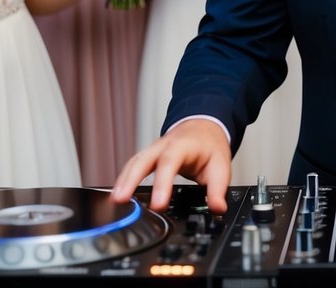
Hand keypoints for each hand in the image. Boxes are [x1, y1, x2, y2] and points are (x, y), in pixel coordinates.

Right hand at [111, 119, 231, 213]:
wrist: (204, 127)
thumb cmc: (210, 146)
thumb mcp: (221, 166)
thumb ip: (218, 189)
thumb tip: (218, 209)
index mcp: (183, 146)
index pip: (170, 162)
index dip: (162, 183)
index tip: (158, 204)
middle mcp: (164, 146)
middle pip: (143, 160)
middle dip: (131, 180)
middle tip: (121, 200)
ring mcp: (153, 150)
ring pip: (134, 162)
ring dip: (123, 181)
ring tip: (115, 201)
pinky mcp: (148, 157)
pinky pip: (132, 166)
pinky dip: (123, 179)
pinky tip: (117, 195)